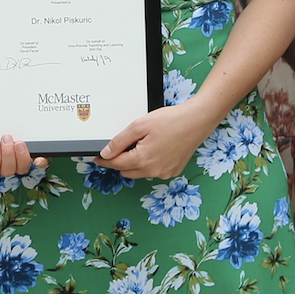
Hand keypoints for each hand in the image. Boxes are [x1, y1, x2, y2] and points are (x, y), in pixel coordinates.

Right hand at [0, 133, 46, 178]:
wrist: (12, 127)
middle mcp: (7, 168)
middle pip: (7, 170)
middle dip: (7, 154)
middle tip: (6, 138)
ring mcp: (20, 165)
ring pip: (21, 169)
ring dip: (20, 156)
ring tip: (19, 142)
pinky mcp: (35, 159)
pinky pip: (39, 165)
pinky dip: (40, 162)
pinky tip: (38, 159)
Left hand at [95, 104, 215, 180]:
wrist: (196, 121)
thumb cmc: (171, 120)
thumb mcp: (139, 125)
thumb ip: (120, 141)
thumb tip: (106, 153)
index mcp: (143, 159)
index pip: (116, 164)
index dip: (104, 160)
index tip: (97, 157)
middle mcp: (154, 171)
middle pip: (126, 171)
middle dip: (120, 161)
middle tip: (121, 146)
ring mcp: (164, 173)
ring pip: (140, 172)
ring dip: (135, 163)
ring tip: (142, 144)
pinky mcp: (173, 171)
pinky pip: (154, 171)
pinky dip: (149, 163)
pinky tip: (155, 148)